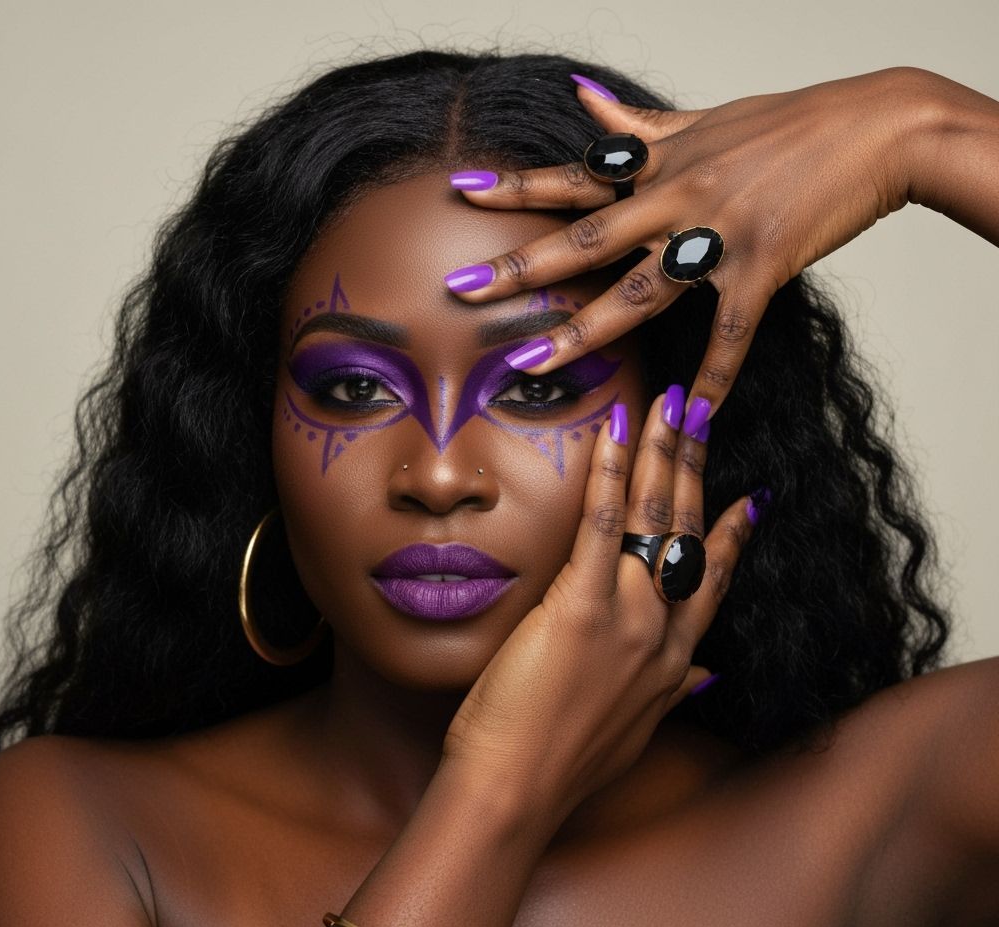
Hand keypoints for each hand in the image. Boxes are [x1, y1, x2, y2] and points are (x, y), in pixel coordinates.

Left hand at [441, 391, 759, 828]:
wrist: (517, 793)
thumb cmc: (562, 764)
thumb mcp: (635, 732)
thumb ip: (671, 695)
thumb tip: (702, 677)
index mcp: (675, 662)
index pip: (714, 581)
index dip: (731, 535)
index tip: (746, 497)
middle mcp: (665, 633)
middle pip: (690, 533)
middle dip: (696, 468)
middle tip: (701, 417)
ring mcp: (629, 618)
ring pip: (658, 521)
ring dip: (666, 454)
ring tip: (674, 405)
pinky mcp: (582, 609)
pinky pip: (604, 527)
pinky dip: (613, 476)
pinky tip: (617, 434)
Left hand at [447, 67, 928, 434]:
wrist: (879, 126)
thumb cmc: (790, 124)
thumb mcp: (702, 118)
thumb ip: (637, 125)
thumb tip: (583, 97)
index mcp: (661, 165)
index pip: (573, 178)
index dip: (514, 188)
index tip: (460, 195)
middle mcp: (678, 198)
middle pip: (585, 240)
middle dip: (520, 268)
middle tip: (460, 292)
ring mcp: (718, 235)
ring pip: (638, 292)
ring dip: (582, 331)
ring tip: (532, 364)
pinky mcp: (763, 268)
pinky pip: (731, 335)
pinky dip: (714, 379)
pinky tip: (693, 417)